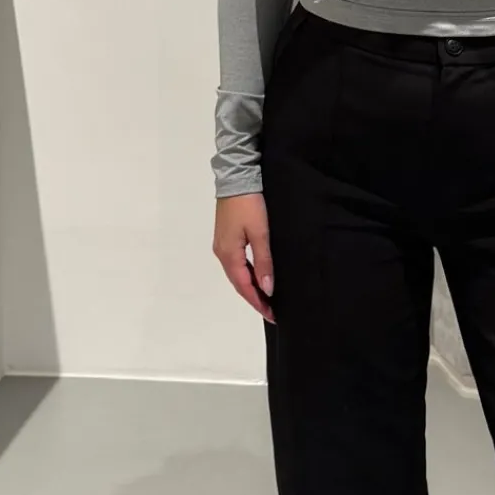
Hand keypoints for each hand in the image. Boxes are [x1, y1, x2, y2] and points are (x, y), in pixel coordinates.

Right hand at [213, 192, 275, 322]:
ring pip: (237, 274)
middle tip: (272, 311)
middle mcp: (222, 253)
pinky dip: (247, 274)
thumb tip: (267, 289)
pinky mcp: (226, 238)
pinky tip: (257, 277)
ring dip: (250, 287)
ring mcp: (222, 245)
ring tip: (266, 298)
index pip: (244, 286)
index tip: (272, 316)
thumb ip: (264, 262)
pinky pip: (237, 264)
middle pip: (239, 283)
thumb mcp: (260, 233)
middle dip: (255, 298)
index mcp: (229, 254)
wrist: (236, 178)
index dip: (258, 302)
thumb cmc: (250, 205)